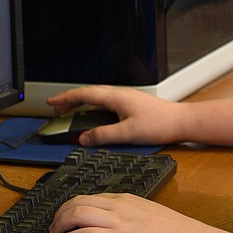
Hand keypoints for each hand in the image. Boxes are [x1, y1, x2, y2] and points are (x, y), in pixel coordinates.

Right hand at [45, 85, 186, 147]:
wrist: (182, 121)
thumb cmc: (160, 124)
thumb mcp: (127, 133)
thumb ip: (103, 135)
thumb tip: (84, 138)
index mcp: (116, 97)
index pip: (84, 94)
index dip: (65, 98)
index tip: (51, 102)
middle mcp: (120, 95)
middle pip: (89, 95)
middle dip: (70, 101)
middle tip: (56, 109)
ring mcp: (126, 99)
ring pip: (98, 100)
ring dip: (82, 106)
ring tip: (71, 114)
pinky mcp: (132, 106)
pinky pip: (107, 105)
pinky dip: (95, 110)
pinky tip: (93, 119)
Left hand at [49, 192, 211, 232]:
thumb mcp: (150, 214)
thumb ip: (131, 216)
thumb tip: (119, 226)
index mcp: (127, 199)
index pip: (91, 197)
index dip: (72, 206)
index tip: (65, 216)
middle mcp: (119, 206)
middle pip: (78, 202)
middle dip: (60, 213)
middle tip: (53, 226)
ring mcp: (117, 222)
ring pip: (77, 214)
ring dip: (59, 224)